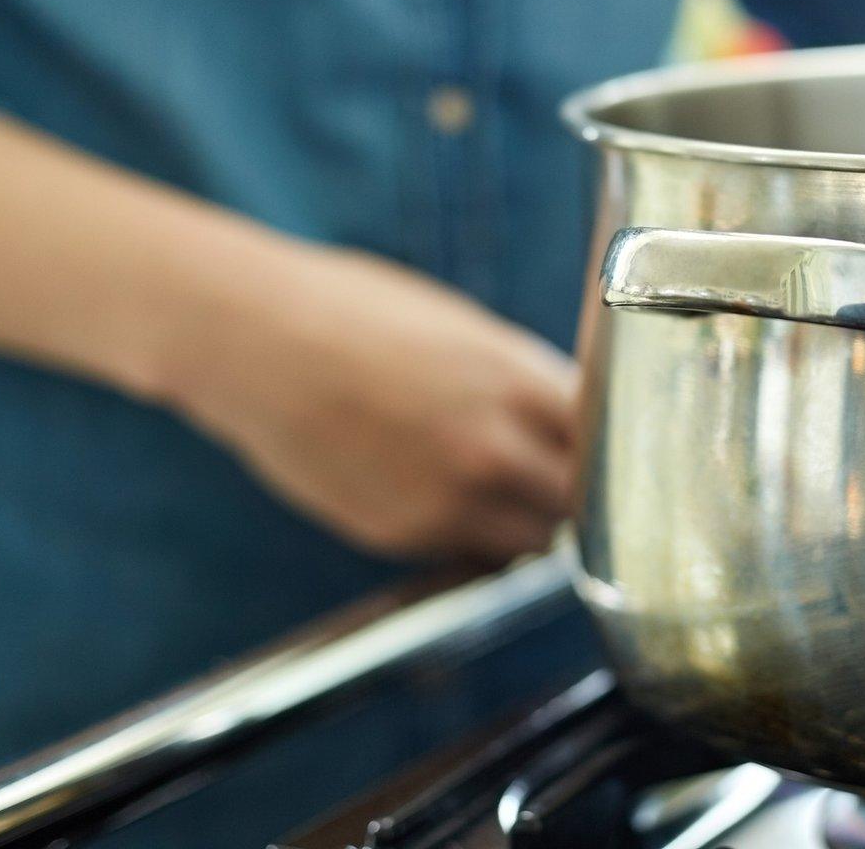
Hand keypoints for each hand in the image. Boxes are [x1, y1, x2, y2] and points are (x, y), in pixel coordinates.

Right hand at [160, 245, 578, 563]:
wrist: (250, 340)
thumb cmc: (353, 311)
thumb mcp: (462, 326)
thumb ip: (523, 378)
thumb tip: (570, 410)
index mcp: (517, 383)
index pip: (607, 440)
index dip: (613, 447)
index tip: (614, 447)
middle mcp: (491, 451)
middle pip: (579, 504)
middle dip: (580, 494)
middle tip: (568, 478)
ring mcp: (445, 500)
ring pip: (531, 543)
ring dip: (532, 524)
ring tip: (511, 491)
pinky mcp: (400, 534)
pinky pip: (467, 551)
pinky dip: (474, 534)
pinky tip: (449, 495)